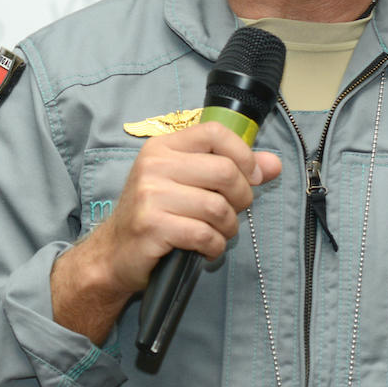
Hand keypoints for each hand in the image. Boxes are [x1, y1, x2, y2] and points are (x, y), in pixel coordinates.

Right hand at [51, 122, 280, 341]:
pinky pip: (204, 234)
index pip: (215, 132)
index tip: (253, 176)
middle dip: (241, 197)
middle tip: (235, 211)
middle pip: (224, 171)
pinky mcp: (151, 227)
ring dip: (229, 227)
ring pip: (217, 207)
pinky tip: (208, 248)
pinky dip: (215, 246)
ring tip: (219, 233)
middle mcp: (154, 165)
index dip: (243, 154)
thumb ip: (233, 169)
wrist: (113, 253)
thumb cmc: (156, 213)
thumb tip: (274, 165)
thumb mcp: (189, 182)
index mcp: (164, 147)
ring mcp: (149, 196)